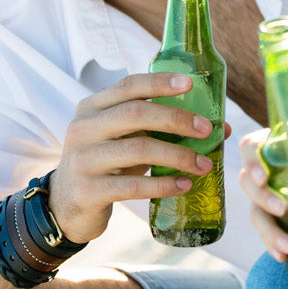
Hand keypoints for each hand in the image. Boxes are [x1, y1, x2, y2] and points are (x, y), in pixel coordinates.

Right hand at [48, 73, 229, 242]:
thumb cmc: (108, 163)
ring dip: (178, 156)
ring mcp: (82, 159)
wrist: (65, 206)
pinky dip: (164, 185)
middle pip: (136, 114)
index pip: (128, 86)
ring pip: (138, 149)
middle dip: (177, 119)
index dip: (160, 82)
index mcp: (92, 107)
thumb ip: (163, 128)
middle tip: (207, 130)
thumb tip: (222, 127)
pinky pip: (134, 186)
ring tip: (204, 164)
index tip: (190, 83)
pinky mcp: (87, 191)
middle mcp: (83, 128)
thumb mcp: (126, 139)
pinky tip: (185, 185)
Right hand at [243, 125, 287, 261]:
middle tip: (282, 209)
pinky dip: (272, 244)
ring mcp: (263, 197)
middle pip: (247, 182)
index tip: (263, 178)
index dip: (252, 162)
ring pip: (255, 212)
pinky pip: (264, 232)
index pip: (249, 148)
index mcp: (272, 147)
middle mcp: (264, 172)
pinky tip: (283, 255)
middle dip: (262, 198)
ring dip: (269, 230)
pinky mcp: (269, 218)